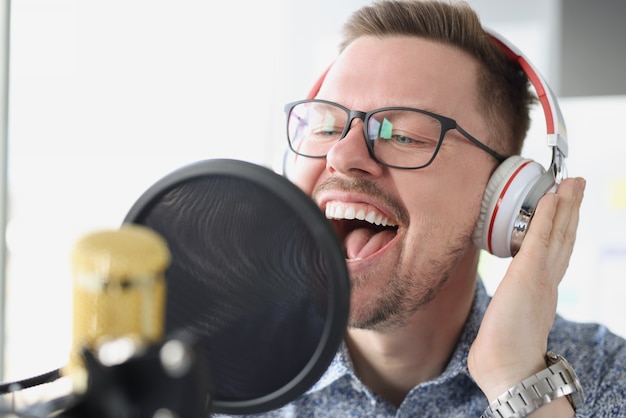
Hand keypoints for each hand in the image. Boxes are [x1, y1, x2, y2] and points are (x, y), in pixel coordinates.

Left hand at [468, 177, 585, 402]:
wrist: (507, 371)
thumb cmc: (502, 357)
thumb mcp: (504, 330)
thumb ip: (504, 323)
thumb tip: (492, 336)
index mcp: (542, 293)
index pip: (555, 253)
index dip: (562, 229)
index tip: (564, 210)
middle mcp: (547, 281)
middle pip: (563, 238)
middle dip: (570, 210)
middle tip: (576, 184)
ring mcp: (541, 276)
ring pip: (558, 233)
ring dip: (565, 205)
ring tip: (572, 181)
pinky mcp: (529, 274)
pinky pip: (542, 237)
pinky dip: (548, 215)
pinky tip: (553, 196)